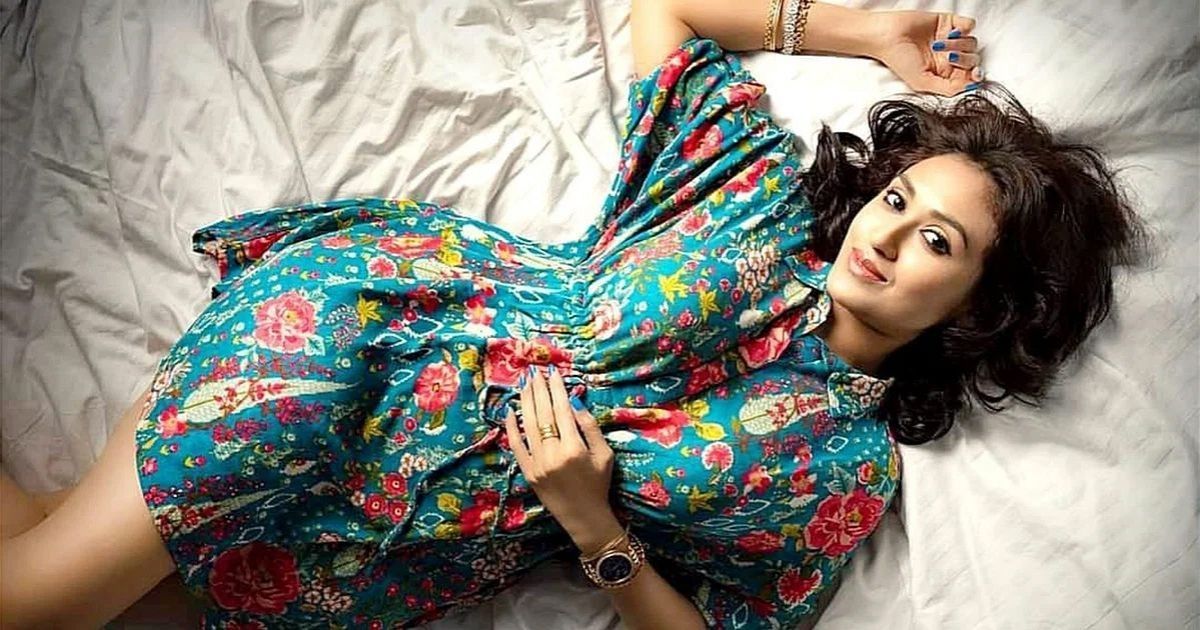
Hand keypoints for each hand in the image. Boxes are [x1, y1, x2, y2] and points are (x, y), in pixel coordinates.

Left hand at [504, 365, 622, 553]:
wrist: (584, 516)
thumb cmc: (599, 484)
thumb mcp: (604, 454)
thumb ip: (590, 427)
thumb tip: (574, 401)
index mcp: (574, 448)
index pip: (562, 410)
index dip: (556, 389)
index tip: (552, 372)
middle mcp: (553, 454)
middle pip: (543, 413)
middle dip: (539, 389)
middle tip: (535, 371)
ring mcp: (537, 463)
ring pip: (528, 425)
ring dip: (526, 401)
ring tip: (524, 383)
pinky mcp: (527, 471)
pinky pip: (516, 445)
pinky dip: (512, 427)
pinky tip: (511, 410)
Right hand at [871, 11, 982, 95]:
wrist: (888, 36)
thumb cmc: (899, 60)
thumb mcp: (922, 83)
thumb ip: (947, 89)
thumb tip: (971, 88)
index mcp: (944, 74)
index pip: (969, 77)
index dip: (975, 76)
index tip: (973, 74)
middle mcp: (949, 57)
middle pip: (973, 60)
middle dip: (963, 59)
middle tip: (947, 57)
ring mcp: (951, 39)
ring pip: (972, 43)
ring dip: (959, 44)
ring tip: (939, 44)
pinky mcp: (950, 22)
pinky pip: (970, 24)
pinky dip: (964, 28)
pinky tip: (950, 32)